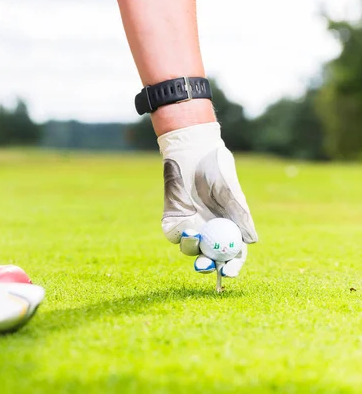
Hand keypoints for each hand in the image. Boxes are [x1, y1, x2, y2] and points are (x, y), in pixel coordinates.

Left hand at [157, 122, 257, 276]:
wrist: (193, 152)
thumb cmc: (217, 170)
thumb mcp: (231, 193)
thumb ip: (241, 217)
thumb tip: (252, 242)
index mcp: (229, 227)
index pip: (232, 254)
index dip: (231, 266)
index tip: (228, 272)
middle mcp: (210, 230)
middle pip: (209, 257)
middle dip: (207, 266)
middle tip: (205, 267)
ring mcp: (191, 225)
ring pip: (190, 248)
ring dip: (192, 248)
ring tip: (194, 235)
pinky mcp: (173, 219)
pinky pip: (173, 234)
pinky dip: (178, 235)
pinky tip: (186, 227)